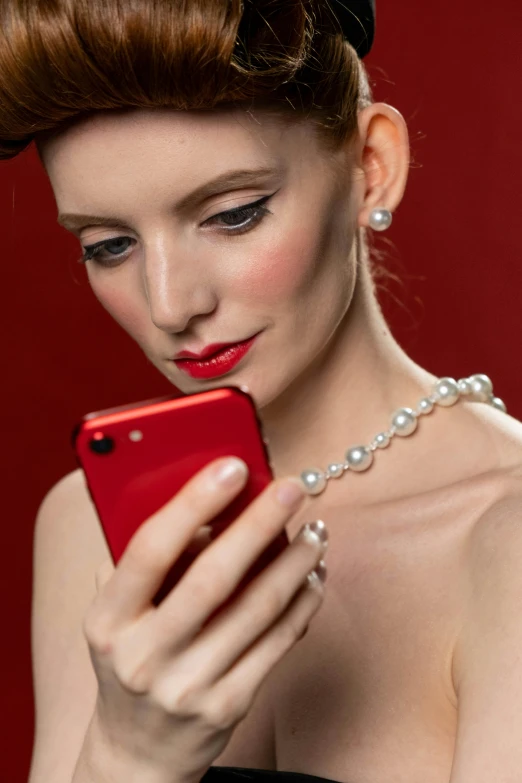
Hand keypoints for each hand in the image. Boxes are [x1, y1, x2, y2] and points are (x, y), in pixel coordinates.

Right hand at [84, 457, 326, 782]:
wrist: (138, 752)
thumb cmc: (130, 658)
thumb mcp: (119, 612)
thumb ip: (151, 563)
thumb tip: (214, 512)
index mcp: (108, 620)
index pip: (150, 550)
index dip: (193, 503)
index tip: (233, 465)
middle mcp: (144, 655)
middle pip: (213, 577)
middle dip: (259, 524)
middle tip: (292, 488)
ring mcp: (188, 685)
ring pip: (257, 609)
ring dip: (295, 562)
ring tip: (315, 530)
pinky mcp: (229, 706)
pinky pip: (278, 642)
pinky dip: (303, 602)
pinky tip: (313, 575)